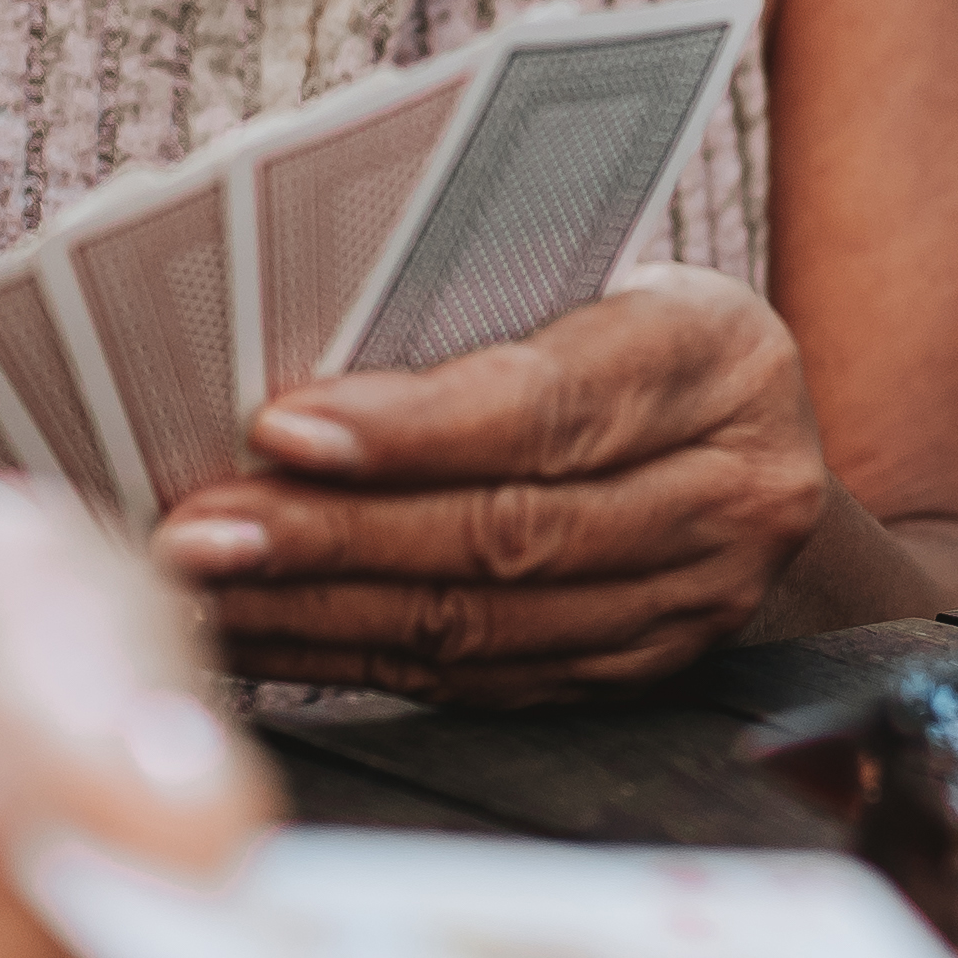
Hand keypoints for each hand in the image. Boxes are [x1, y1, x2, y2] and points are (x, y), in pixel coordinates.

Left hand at [166, 259, 838, 701]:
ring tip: (208, 585)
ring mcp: (697, 598)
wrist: (754, 436)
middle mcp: (734, 490)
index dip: (414, 428)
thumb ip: (482, 323)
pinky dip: (357, 656)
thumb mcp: (597, 277)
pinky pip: (482, 680)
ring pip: (490, 625)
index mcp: (721, 357)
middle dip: (336, 536)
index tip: (281, 428)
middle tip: (203, 530)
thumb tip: (288, 371)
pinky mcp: (641, 670)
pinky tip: (266, 630)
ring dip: (327, 611)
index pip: (554, 403)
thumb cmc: (633, 324)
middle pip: (514, 531)